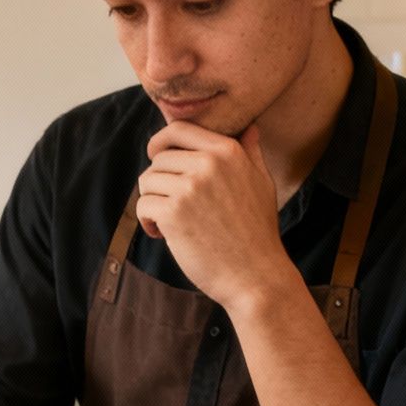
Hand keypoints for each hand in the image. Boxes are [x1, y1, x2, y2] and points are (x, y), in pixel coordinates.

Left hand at [136, 122, 296, 314]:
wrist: (256, 276)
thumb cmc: (258, 232)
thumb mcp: (262, 184)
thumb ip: (250, 153)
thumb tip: (249, 128)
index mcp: (228, 152)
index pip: (179, 129)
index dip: (160, 141)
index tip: (155, 155)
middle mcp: (208, 164)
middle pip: (159, 159)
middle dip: (159, 182)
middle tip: (172, 207)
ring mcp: (189, 188)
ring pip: (147, 182)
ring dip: (152, 202)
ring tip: (168, 223)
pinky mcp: (173, 213)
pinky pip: (143, 206)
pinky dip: (147, 222)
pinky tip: (162, 235)